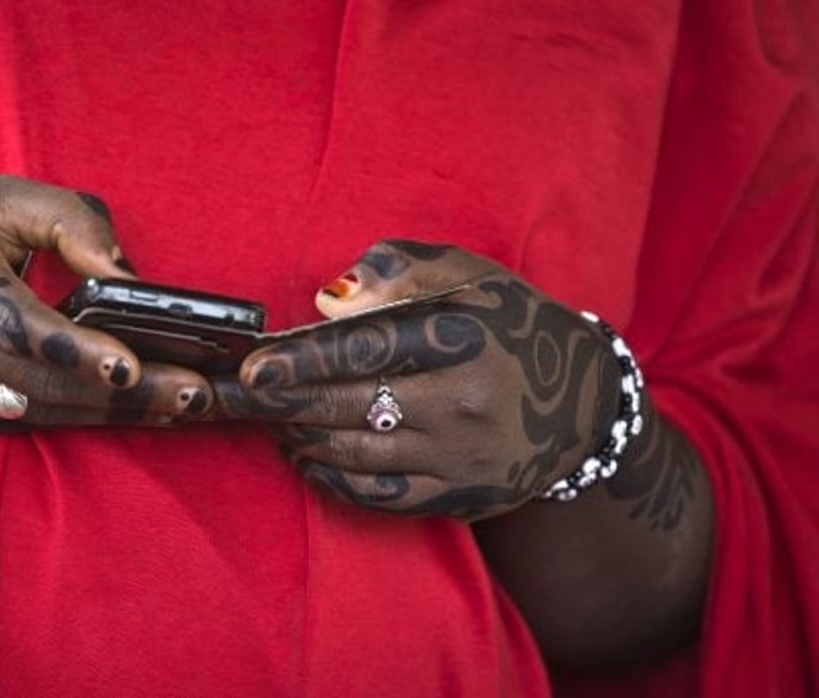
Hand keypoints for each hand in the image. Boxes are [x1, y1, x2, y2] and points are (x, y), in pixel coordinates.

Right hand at [0, 174, 211, 430]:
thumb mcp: (8, 197)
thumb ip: (76, 225)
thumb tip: (131, 282)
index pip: (13, 320)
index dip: (72, 348)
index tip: (130, 365)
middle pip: (35, 380)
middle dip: (121, 394)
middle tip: (194, 394)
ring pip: (31, 411)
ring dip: (108, 413)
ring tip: (179, 407)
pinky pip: (14, 424)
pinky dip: (73, 420)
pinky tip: (126, 412)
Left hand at [214, 240, 620, 519]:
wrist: (581, 405)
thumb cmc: (509, 326)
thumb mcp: (469, 277)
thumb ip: (398, 271)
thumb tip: (328, 300)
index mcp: (463, 336)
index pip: (368, 348)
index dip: (303, 360)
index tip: (254, 368)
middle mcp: (464, 401)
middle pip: (352, 405)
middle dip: (283, 403)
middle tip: (236, 397)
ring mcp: (462, 456)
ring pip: (357, 453)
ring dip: (302, 436)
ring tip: (271, 417)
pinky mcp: (461, 497)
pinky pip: (380, 496)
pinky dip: (332, 478)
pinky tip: (306, 455)